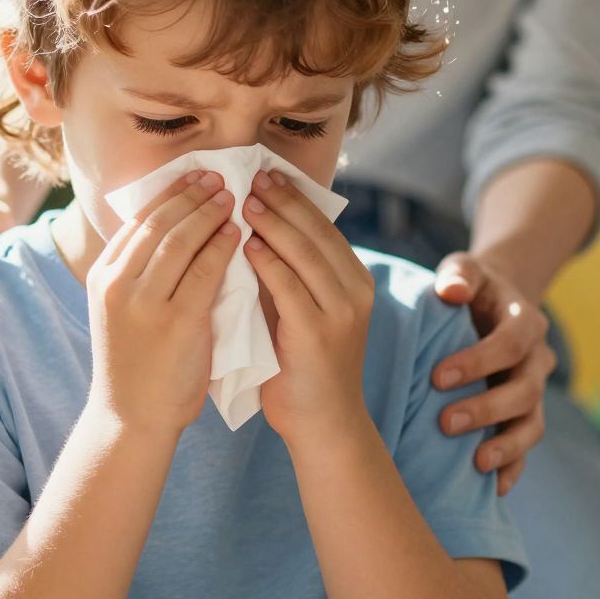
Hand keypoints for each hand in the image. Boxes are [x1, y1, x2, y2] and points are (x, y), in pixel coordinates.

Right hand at [87, 171, 239, 436]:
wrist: (131, 417)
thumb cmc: (136, 364)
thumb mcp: (123, 311)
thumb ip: (141, 275)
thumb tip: (172, 231)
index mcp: (103, 276)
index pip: (138, 219)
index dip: (170, 192)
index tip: (195, 175)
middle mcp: (118, 283)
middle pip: (159, 221)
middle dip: (192, 193)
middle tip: (220, 175)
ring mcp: (144, 302)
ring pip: (180, 240)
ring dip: (209, 212)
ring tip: (233, 197)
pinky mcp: (175, 322)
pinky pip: (204, 271)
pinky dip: (222, 247)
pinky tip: (238, 233)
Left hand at [243, 169, 374, 445]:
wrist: (324, 424)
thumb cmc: (303, 369)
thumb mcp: (305, 313)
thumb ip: (290, 277)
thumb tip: (255, 232)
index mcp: (355, 281)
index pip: (324, 227)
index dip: (295, 198)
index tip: (265, 174)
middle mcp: (355, 291)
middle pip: (317, 232)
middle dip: (283, 200)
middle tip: (251, 175)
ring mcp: (341, 312)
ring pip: (305, 253)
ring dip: (273, 222)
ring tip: (244, 199)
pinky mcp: (318, 333)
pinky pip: (289, 287)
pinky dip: (267, 261)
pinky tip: (245, 243)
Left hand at [430, 253, 555, 497]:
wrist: (490, 305)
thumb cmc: (467, 289)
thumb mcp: (463, 271)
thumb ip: (459, 274)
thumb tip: (451, 290)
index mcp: (524, 321)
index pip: (512, 343)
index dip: (480, 361)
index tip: (437, 376)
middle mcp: (537, 359)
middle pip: (527, 390)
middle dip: (488, 409)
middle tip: (445, 422)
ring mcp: (534, 391)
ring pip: (533, 424)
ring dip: (507, 446)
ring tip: (476, 462)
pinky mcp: (523, 417)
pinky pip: (526, 448)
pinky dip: (513, 469)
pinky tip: (494, 488)